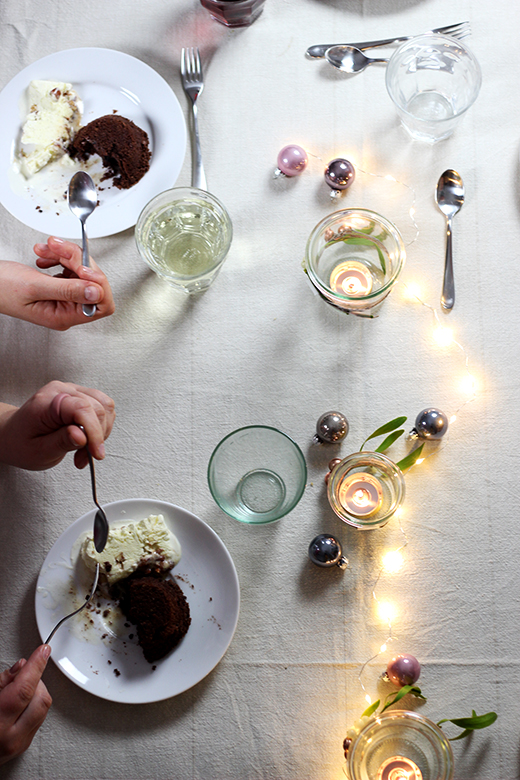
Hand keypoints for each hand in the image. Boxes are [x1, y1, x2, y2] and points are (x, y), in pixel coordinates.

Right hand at [0, 236, 114, 329]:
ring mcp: (63, 298)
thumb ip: (68, 290)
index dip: (98, 282)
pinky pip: (69, 268)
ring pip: (81, 272)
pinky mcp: (57, 286)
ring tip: (48, 248)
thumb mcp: (35, 287)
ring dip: (66, 255)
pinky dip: (59, 257)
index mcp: (64, 316)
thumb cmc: (0, 288)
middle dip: (78, 261)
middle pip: (93, 283)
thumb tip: (97, 292)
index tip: (82, 266)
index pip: (102, 305)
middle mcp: (66, 309)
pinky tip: (45, 254)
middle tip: (60, 248)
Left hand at [0, 380, 115, 469]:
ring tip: (85, 449)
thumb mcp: (38, 451)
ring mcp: (72, 391)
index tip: (96, 452)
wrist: (14, 435)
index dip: (94, 431)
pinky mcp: (80, 396)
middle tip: (85, 456)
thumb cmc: (22, 442)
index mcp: (46, 402)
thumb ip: (61, 442)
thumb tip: (82, 436)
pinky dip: (101, 427)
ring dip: (102, 432)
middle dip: (97, 437)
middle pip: (97, 408)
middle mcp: (61, 391)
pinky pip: (103, 407)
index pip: (81, 408)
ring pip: (105, 406)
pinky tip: (88, 439)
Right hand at [0, 645, 51, 764]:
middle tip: (21, 674)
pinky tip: (19, 704)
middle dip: (35, 680)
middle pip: (40, 698)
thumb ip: (2, 681)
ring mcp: (19, 744)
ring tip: (16, 690)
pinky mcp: (24, 745)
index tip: (43, 651)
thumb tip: (22, 667)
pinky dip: (33, 705)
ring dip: (35, 692)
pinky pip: (39, 717)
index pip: (24, 689)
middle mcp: (10, 737)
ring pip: (44, 707)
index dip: (35, 666)